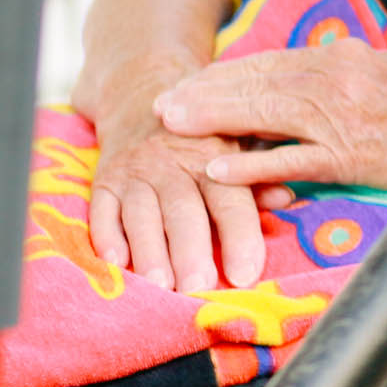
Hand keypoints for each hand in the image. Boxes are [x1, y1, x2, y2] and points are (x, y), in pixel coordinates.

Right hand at [88, 108, 271, 292]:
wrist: (144, 98)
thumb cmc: (204, 136)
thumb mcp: (238, 143)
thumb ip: (257, 176)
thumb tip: (285, 197)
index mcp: (214, 160)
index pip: (231, 201)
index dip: (240, 238)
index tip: (245, 276)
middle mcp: (173, 166)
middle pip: (183, 212)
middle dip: (190, 251)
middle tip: (197, 288)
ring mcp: (136, 174)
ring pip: (142, 214)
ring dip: (149, 251)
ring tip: (157, 285)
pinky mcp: (104, 182)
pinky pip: (101, 210)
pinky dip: (106, 235)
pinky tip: (114, 261)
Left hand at [153, 42, 386, 190]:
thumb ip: (347, 66)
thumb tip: (316, 60)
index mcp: (344, 57)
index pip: (270, 61)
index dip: (225, 73)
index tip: (191, 82)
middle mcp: (338, 79)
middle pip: (258, 82)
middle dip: (206, 92)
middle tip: (164, 105)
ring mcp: (343, 118)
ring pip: (266, 113)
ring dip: (215, 118)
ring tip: (175, 126)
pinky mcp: (352, 157)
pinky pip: (292, 159)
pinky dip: (252, 164)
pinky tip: (219, 168)